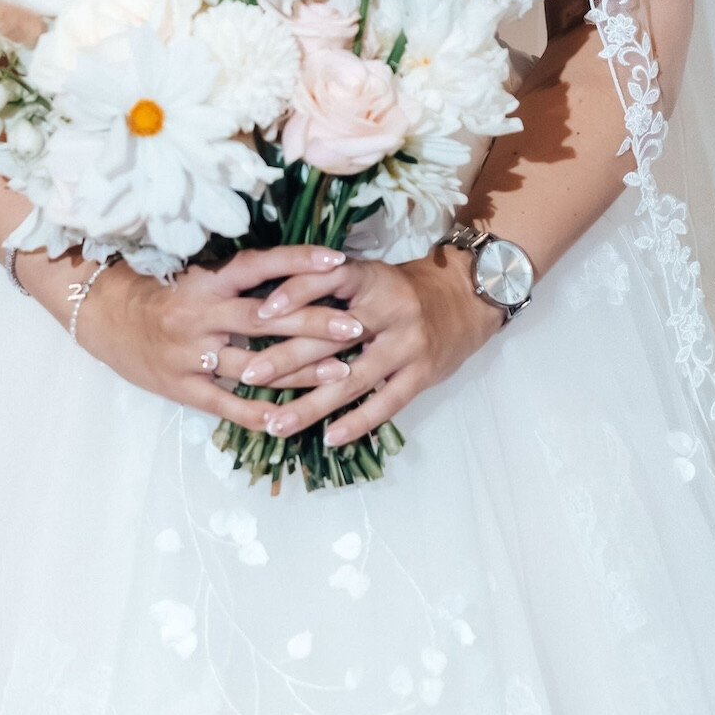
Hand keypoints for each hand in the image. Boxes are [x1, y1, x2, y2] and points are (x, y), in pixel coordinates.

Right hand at [73, 245, 367, 431]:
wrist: (108, 318)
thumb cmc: (165, 293)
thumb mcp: (199, 275)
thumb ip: (241, 278)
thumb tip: (297, 271)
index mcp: (208, 280)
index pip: (260, 265)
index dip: (299, 261)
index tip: (339, 261)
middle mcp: (202, 314)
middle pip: (266, 319)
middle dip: (315, 323)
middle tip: (357, 327)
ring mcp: (192, 353)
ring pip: (255, 366)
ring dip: (301, 372)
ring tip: (343, 375)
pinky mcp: (183, 387)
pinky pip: (227, 404)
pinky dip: (260, 414)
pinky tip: (291, 421)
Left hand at [247, 244, 503, 448]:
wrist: (466, 298)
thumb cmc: (402, 289)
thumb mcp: (370, 276)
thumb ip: (331, 289)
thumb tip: (269, 308)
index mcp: (371, 278)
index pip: (328, 280)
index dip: (295, 293)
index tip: (261, 312)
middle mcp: (389, 309)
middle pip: (331, 337)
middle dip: (286, 358)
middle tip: (248, 375)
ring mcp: (408, 344)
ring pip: (353, 378)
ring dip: (311, 404)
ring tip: (276, 422)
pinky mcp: (423, 374)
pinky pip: (386, 403)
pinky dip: (356, 422)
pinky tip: (329, 438)